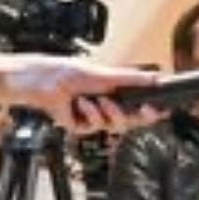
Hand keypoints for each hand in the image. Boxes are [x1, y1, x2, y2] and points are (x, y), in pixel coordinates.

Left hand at [0, 53, 161, 134]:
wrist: (36, 83)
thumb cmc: (62, 71)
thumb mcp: (100, 73)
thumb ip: (128, 78)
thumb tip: (154, 76)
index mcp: (111, 89)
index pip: (137, 103)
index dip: (151, 109)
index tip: (162, 109)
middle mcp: (103, 103)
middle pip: (129, 119)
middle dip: (136, 115)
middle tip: (144, 110)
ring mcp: (91, 115)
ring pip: (112, 126)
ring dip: (106, 113)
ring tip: (97, 101)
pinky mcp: (78, 125)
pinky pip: (91, 128)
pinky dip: (87, 116)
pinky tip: (80, 105)